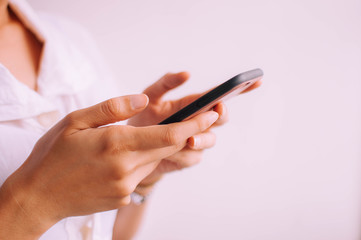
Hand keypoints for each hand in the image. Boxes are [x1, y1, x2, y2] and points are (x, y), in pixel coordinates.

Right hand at [0, 94, 218, 238]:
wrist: (38, 196)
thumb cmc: (53, 155)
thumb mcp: (76, 120)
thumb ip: (113, 107)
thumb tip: (144, 99)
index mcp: (117, 144)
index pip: (170, 135)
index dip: (195, 124)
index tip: (211, 114)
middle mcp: (127, 168)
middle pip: (169, 148)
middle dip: (184, 133)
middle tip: (192, 118)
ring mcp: (126, 186)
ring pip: (156, 160)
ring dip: (156, 147)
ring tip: (133, 139)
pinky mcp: (123, 197)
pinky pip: (142, 175)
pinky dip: (140, 162)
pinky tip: (118, 159)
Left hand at [128, 72, 260, 187]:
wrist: (131, 148)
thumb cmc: (143, 118)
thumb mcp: (151, 96)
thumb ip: (166, 83)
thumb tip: (187, 73)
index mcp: (194, 104)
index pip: (220, 95)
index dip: (240, 89)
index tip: (255, 81)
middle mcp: (200, 122)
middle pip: (221, 118)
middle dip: (220, 114)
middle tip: (216, 110)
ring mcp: (197, 141)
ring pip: (210, 140)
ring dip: (201, 139)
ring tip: (189, 139)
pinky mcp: (189, 158)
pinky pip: (193, 157)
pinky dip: (183, 155)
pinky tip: (169, 154)